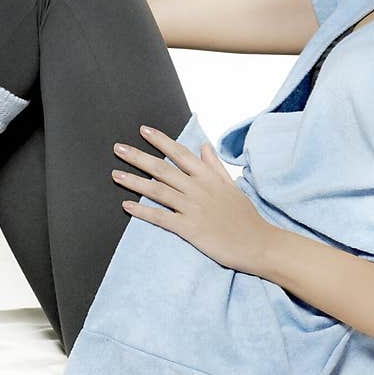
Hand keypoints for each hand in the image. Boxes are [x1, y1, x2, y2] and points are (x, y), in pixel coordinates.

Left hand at [111, 124, 273, 275]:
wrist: (258, 243)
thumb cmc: (245, 216)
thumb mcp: (231, 185)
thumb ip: (214, 165)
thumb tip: (204, 144)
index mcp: (208, 176)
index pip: (180, 153)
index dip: (161, 140)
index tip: (144, 130)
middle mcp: (198, 188)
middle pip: (162, 169)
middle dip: (138, 157)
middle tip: (118, 148)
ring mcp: (193, 208)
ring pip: (158, 190)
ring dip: (134, 182)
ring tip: (115, 174)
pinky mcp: (189, 229)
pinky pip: (161, 217)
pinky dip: (142, 211)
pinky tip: (127, 205)